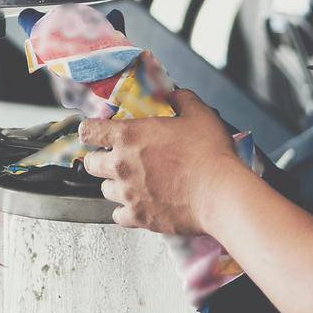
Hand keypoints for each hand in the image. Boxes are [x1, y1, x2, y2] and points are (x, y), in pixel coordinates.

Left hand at [79, 91, 238, 235]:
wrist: (222, 194)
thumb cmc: (210, 155)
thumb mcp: (198, 114)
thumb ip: (180, 100)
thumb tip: (173, 95)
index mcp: (130, 136)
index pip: (89, 131)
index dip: (90, 131)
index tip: (95, 133)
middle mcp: (122, 165)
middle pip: (91, 163)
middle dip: (100, 160)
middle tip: (114, 159)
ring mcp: (129, 193)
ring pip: (105, 190)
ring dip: (114, 185)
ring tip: (130, 183)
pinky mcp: (140, 217)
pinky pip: (118, 216)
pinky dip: (125, 211)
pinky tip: (137, 205)